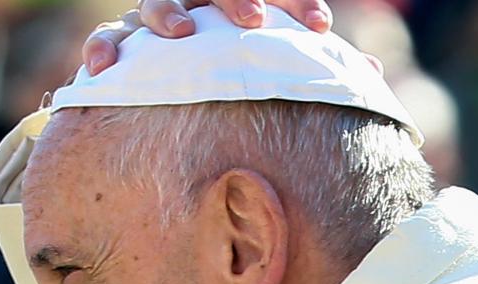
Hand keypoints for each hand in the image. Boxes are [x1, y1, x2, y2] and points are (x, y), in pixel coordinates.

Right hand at [80, 0, 332, 74]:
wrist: (179, 82)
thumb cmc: (242, 73)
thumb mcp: (279, 62)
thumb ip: (313, 62)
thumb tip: (375, 75)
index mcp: (237, 4)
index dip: (296, 2)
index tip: (321, 26)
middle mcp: (196, 4)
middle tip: (255, 21)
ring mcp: (156, 19)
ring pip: (154, 1)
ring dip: (167, 14)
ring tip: (183, 34)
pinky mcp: (121, 44)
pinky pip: (107, 37)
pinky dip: (102, 47)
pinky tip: (105, 66)